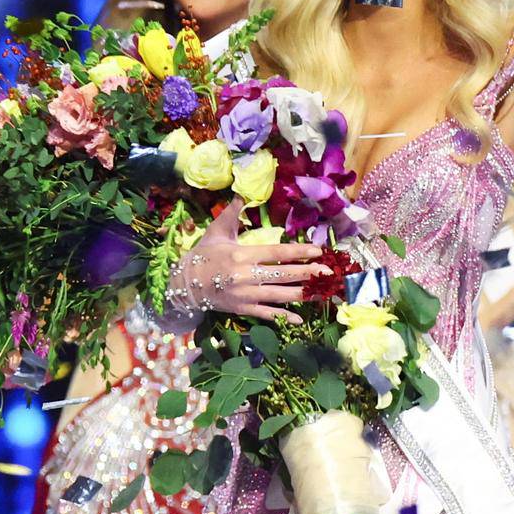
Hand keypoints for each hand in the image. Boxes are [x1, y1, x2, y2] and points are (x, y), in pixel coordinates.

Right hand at [169, 196, 330, 323]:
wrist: (183, 284)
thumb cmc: (203, 255)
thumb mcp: (217, 231)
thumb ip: (232, 213)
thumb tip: (243, 193)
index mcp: (242, 255)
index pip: (277, 253)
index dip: (299, 252)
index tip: (318, 251)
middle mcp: (245, 276)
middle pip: (283, 275)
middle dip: (308, 274)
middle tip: (329, 273)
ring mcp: (245, 295)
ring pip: (279, 295)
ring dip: (303, 295)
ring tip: (323, 293)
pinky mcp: (242, 309)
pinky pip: (266, 313)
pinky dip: (283, 316)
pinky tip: (299, 319)